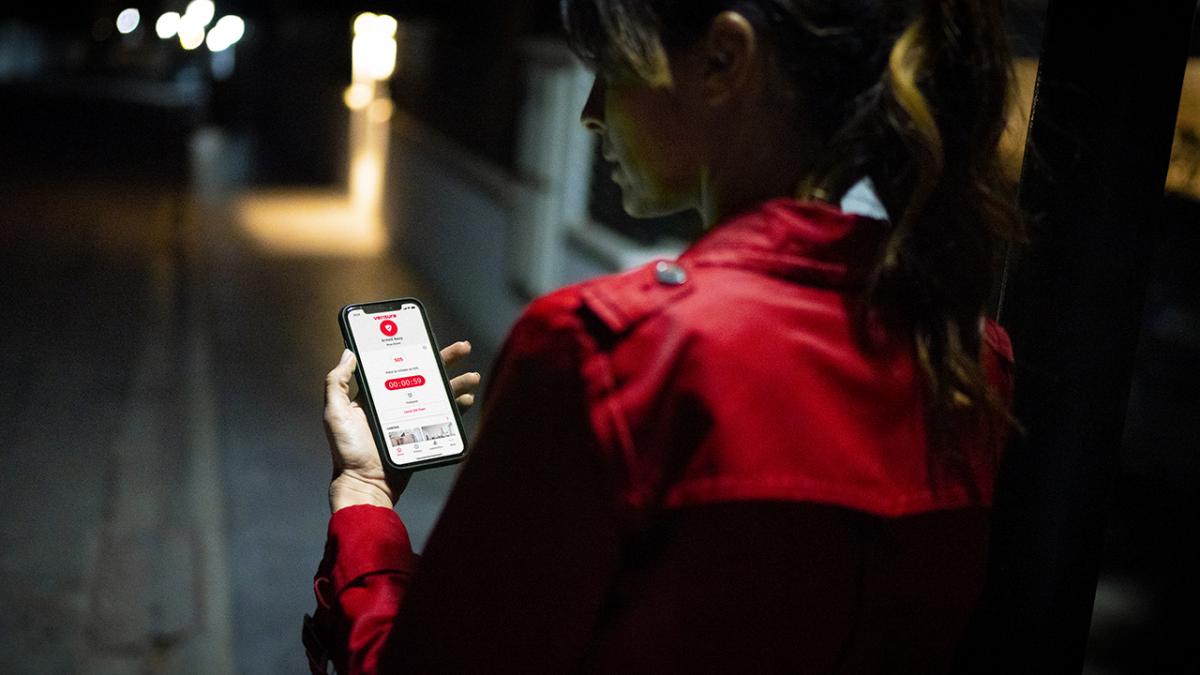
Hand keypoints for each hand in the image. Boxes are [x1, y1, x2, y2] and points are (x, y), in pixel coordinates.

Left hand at [324, 340, 481, 512]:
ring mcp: (412, 418)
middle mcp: (396, 403)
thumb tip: (348, 352)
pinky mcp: (423, 434)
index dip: (414, 350)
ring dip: (457, 383)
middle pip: (425, 375)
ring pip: (439, 394)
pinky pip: (444, 417)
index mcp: (376, 394)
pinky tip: (467, 400)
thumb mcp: (336, 412)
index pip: (398, 365)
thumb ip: (337, 382)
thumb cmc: (347, 450)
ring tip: (472, 376)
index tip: (425, 336)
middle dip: (445, 360)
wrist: (366, 484)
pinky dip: (458, 408)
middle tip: (463, 347)